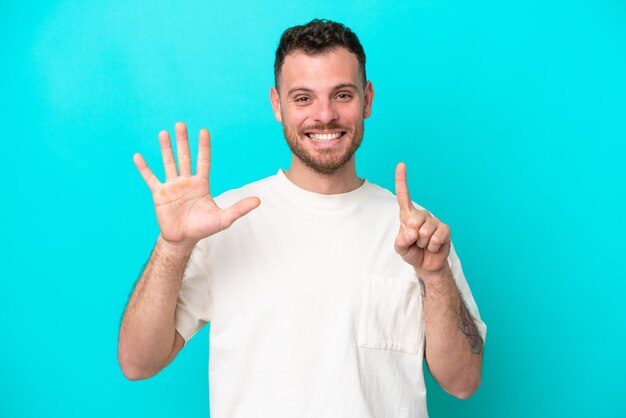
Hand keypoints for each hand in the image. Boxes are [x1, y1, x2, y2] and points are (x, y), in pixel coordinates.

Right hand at [133, 122, 259, 248]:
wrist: (183, 239)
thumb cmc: (203, 228)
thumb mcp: (224, 218)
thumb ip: (239, 208)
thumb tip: (259, 201)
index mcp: (201, 184)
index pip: (203, 161)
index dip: (203, 147)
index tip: (204, 131)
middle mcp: (186, 181)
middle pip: (184, 157)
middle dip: (183, 141)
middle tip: (181, 124)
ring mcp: (172, 186)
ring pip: (168, 163)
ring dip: (165, 148)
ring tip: (163, 133)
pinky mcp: (159, 194)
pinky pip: (150, 178)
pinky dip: (144, 168)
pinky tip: (138, 156)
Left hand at [394, 162, 450, 275]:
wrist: (427, 265)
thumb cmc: (412, 252)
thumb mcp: (400, 248)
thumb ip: (400, 241)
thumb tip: (410, 233)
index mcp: (408, 215)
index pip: (404, 195)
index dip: (402, 180)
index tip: (401, 164)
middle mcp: (422, 215)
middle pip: (414, 219)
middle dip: (412, 235)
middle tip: (415, 242)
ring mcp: (434, 221)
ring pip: (425, 231)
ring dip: (423, 243)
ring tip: (424, 245)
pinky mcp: (445, 229)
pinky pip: (437, 237)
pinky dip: (433, 246)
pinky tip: (433, 247)